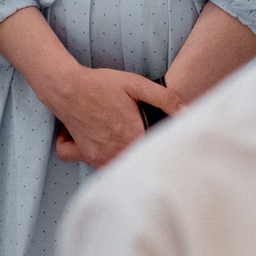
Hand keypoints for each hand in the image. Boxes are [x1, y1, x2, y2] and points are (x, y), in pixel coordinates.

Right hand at [38, 65, 183, 167]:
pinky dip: (106, 165)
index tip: (171, 150)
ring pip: (120, 171)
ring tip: (135, 152)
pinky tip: (112, 152)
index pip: (155, 154)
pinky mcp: (87, 156)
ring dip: (129, 164)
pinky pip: (100, 169)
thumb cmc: (101, 85)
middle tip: (156, 154)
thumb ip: (164, 98)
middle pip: (138, 166)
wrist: (67, 88)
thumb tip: (187, 112)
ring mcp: (99, 156)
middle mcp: (115, 150)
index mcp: (131, 135)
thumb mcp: (136, 84)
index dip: (164, 152)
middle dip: (148, 162)